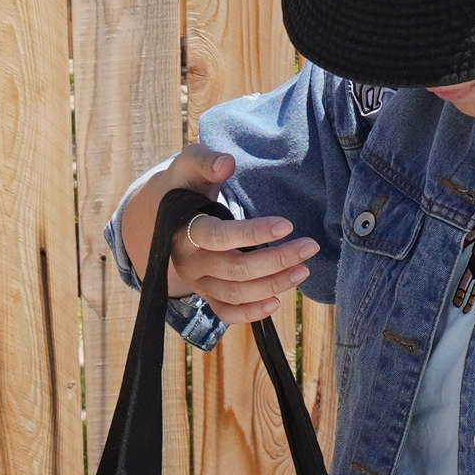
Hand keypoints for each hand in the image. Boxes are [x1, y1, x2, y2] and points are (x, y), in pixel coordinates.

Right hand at [121, 144, 318, 322]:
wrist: (165, 216)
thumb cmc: (185, 185)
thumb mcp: (189, 166)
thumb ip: (205, 160)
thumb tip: (227, 164)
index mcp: (183, 230)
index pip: (219, 237)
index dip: (253, 234)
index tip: (286, 225)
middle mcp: (189, 262)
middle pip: (235, 270)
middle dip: (276, 261)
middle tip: (309, 247)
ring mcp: (197, 282)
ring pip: (235, 293)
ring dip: (272, 285)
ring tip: (303, 270)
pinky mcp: (206, 294)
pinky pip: (226, 312)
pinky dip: (251, 313)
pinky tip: (276, 302)